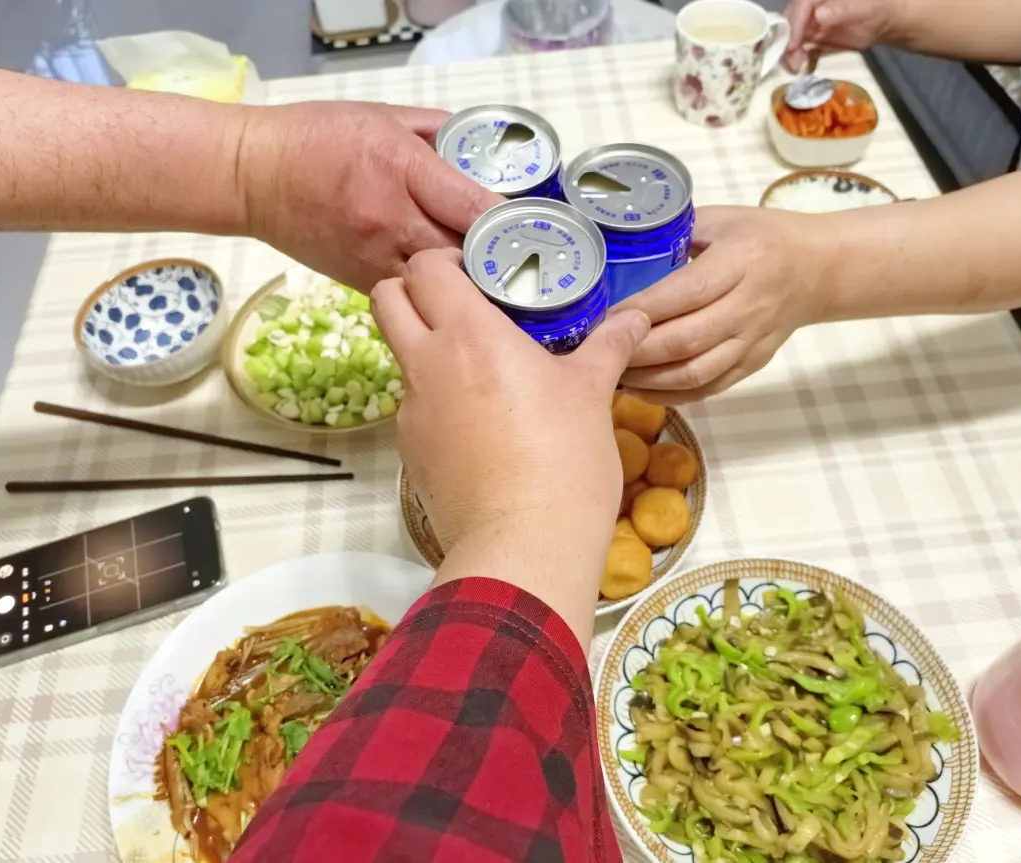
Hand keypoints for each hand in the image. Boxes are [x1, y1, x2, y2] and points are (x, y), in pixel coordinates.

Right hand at [238, 101, 501, 292]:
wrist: (254, 177)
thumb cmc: (319, 138)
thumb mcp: (384, 115)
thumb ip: (439, 131)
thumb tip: (483, 152)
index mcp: (401, 167)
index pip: (472, 206)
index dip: (509, 223)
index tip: (532, 228)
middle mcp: (392, 219)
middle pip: (465, 254)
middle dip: (497, 259)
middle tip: (522, 259)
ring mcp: (376, 258)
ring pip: (441, 286)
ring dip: (470, 286)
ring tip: (494, 283)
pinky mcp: (363, 284)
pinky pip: (413, 297)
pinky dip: (438, 296)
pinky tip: (454, 293)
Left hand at [372, 250, 649, 645]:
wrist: (524, 544)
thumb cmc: (563, 459)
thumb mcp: (591, 393)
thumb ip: (607, 347)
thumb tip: (634, 320)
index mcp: (468, 334)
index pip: (423, 267)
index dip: (444, 261)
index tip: (478, 272)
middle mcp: (427, 363)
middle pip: (386, 297)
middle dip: (413, 291)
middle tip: (462, 306)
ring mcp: (411, 409)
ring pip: (398, 353)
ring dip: (424, 345)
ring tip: (478, 365)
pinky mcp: (410, 450)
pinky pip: (412, 404)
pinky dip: (434, 397)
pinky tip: (479, 421)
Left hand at [617, 206, 828, 403]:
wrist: (818, 270)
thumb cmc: (763, 237)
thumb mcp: (722, 220)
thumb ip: (677, 234)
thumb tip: (622, 253)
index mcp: (740, 262)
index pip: (685, 293)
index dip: (641, 310)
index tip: (602, 318)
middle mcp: (748, 307)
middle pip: (685, 340)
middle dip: (635, 351)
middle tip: (594, 351)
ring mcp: (751, 342)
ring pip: (694, 372)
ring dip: (648, 379)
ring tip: (611, 374)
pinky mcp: (751, 366)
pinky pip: (707, 389)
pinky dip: (670, 395)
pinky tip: (640, 389)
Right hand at [784, 0, 898, 69]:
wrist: (883, 21)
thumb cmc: (876, 8)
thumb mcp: (863, 8)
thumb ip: (842, 10)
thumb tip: (818, 16)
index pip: (800, 5)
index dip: (794, 24)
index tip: (793, 45)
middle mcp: (811, 6)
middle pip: (789, 20)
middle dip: (787, 40)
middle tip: (792, 60)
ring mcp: (809, 21)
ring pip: (790, 34)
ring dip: (789, 52)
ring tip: (796, 66)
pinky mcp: (812, 36)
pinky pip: (798, 46)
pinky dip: (797, 57)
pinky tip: (800, 67)